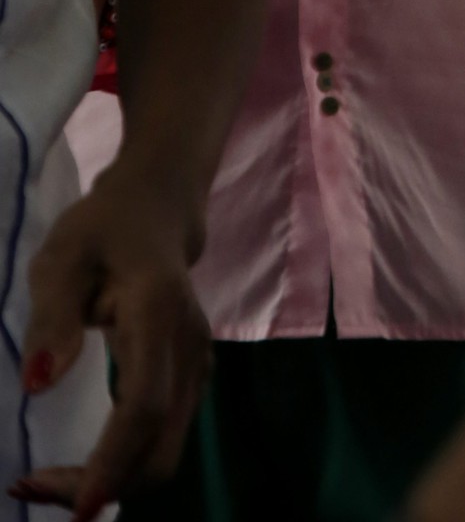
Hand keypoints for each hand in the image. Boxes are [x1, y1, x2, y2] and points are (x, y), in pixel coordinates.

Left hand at [12, 160, 211, 519]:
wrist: (157, 207)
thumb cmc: (103, 228)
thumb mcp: (62, 258)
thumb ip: (52, 318)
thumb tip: (37, 386)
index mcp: (158, 316)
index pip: (144, 406)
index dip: (111, 463)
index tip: (75, 510)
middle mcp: (189, 349)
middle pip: (158, 448)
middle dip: (103, 485)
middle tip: (31, 487)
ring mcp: (197, 365)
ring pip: (162, 452)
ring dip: (110, 481)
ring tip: (43, 480)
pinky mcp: (190, 377)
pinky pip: (160, 438)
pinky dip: (121, 464)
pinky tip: (78, 463)